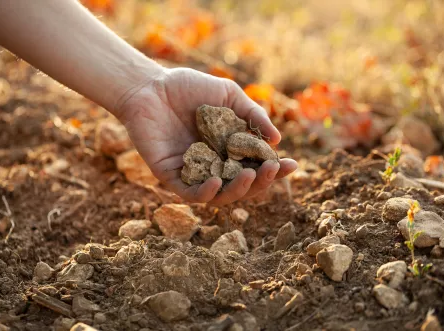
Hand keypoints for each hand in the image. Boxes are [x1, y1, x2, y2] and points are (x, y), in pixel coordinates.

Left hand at [115, 67, 297, 204]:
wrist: (151, 87)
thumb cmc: (189, 88)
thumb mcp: (228, 95)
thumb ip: (252, 115)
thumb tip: (277, 140)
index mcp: (229, 149)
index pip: (256, 165)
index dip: (275, 169)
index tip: (292, 165)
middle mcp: (214, 164)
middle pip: (242, 185)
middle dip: (261, 182)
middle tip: (271, 170)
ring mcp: (194, 172)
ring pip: (220, 194)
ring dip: (237, 190)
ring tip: (249, 174)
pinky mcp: (171, 176)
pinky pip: (190, 193)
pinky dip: (205, 192)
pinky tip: (215, 182)